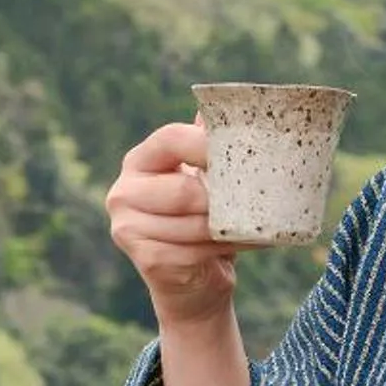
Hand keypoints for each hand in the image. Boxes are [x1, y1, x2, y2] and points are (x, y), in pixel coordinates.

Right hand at [106, 120, 239, 326]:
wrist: (192, 280)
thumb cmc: (202, 219)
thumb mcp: (206, 178)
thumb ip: (210, 145)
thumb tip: (230, 105)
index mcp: (139, 161)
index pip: (171, 139)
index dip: (208, 144)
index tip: (243, 152)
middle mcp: (124, 192)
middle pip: (184, 190)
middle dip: (225, 198)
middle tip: (259, 197)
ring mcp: (128, 228)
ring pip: (195, 224)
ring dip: (233, 226)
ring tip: (262, 221)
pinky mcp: (146, 260)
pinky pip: (196, 251)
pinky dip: (228, 247)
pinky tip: (250, 241)